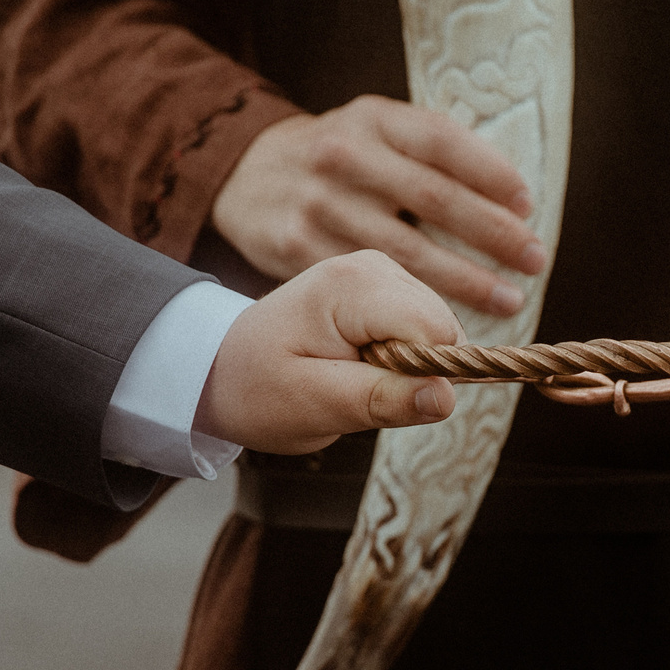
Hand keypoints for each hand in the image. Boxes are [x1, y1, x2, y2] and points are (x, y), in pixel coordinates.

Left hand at [196, 252, 464, 452]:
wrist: (222, 366)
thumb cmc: (258, 388)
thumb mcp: (313, 406)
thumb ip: (382, 399)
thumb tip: (447, 397)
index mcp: (352, 285)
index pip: (435, 332)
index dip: (420, 376)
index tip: (368, 392)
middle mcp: (374, 264)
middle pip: (443, 327)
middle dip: (414, 371)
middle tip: (352, 384)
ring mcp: (381, 269)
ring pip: (439, 330)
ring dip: (407, 366)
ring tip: (349, 373)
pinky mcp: (386, 284)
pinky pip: (424, 329)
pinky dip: (402, 356)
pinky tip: (357, 360)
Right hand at [213, 96, 546, 314]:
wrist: (248, 174)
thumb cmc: (341, 156)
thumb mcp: (378, 130)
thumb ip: (433, 152)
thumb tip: (512, 199)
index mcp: (373, 119)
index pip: (444, 143)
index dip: (492, 175)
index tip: (527, 206)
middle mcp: (344, 156)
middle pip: (434, 199)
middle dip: (493, 233)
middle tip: (534, 259)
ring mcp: (320, 203)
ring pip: (406, 251)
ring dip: (465, 279)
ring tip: (507, 298)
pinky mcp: (299, 247)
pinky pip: (371, 282)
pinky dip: (416, 303)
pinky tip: (448, 315)